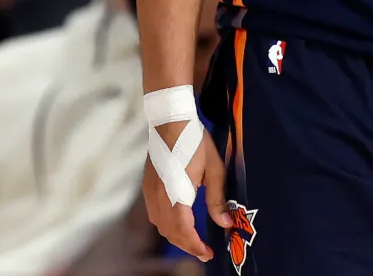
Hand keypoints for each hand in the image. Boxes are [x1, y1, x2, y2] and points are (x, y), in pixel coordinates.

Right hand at [141, 123, 230, 261]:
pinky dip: (166, 225)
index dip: (196, 246)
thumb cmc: (194, 141)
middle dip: (187, 245)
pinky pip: (154, 215)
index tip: (208, 253)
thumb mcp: (214, 169)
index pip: (184, 230)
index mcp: (177, 193)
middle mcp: (159, 196)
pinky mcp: (147, 186)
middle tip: (204, 251)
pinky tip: (178, 223)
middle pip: (170, 232)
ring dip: (176, 237)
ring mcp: (150, 191)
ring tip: (192, 240)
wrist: (170, 120)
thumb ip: (217, 199)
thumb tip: (225, 224)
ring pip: (160, 225)